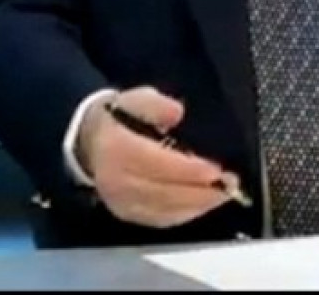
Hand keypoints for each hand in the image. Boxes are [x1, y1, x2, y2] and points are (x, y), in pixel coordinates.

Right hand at [78, 85, 236, 227]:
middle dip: (200, 191)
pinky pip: (159, 220)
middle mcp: (116, 181)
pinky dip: (185, 214)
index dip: (187, 169)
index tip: (215, 170)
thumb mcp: (134, 98)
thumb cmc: (118, 118)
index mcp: (116, 149)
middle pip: (163, 192)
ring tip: (224, 194)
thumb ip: (154, 103)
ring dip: (197, 205)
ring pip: (163, 210)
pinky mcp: (127, 214)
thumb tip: (176, 113)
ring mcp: (120, 202)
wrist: (88, 142)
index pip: (155, 163)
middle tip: (230, 184)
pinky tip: (203, 204)